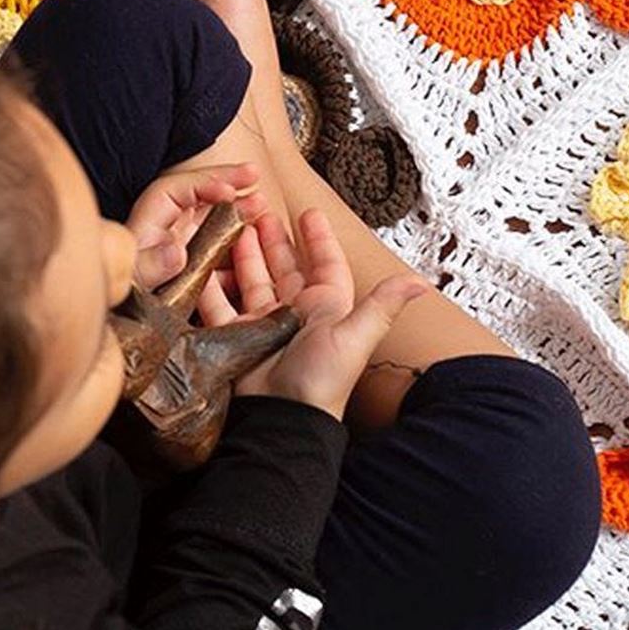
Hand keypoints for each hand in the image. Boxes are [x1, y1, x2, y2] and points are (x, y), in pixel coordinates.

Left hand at [125, 162, 266, 293]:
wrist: (127, 325)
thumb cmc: (129, 296)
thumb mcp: (135, 281)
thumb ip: (151, 266)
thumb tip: (176, 252)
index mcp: (149, 223)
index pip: (175, 190)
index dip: (203, 184)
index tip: (228, 192)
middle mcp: (166, 229)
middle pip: (197, 196)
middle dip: (228, 183)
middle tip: (254, 174)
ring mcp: (182, 246)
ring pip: (212, 219)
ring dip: (238, 211)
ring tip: (262, 206)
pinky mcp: (195, 266)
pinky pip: (219, 248)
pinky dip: (239, 243)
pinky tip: (257, 242)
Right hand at [209, 208, 424, 420]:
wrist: (287, 417)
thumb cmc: (325, 379)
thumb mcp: (357, 335)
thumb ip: (383, 304)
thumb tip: (422, 282)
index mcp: (327, 307)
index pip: (325, 264)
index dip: (319, 239)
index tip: (310, 213)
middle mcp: (297, 313)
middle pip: (286, 267)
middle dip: (275, 240)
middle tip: (261, 212)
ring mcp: (266, 325)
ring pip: (254, 280)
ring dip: (246, 255)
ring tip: (236, 228)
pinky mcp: (239, 338)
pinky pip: (222, 307)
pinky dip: (214, 288)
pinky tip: (206, 266)